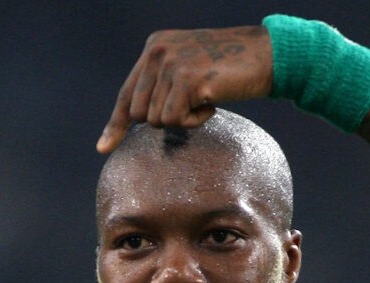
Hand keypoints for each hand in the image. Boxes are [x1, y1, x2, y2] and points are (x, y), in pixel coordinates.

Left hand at [96, 25, 273, 153]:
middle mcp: (157, 51)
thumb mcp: (188, 68)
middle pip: (139, 113)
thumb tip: (137, 118)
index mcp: (153, 47)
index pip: (126, 94)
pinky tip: (211, 102)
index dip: (115, 124)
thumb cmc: (230, 68)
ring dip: (184, 119)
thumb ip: (161, 84)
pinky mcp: (186, 79)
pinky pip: (176, 120)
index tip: (103, 148)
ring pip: (158, 120)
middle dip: (165, 119)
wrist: (266, 55)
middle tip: (192, 105)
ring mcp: (171, 64)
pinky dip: (195, 120)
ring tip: (205, 98)